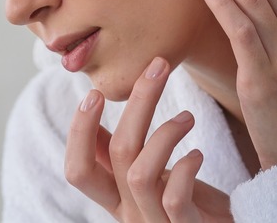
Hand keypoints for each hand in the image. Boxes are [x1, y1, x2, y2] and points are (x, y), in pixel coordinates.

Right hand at [65, 57, 231, 221]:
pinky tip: (198, 154)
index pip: (78, 170)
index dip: (79, 131)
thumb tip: (90, 105)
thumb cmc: (189, 204)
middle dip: (137, 104)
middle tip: (157, 68)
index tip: (95, 93)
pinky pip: (175, 200)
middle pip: (116, 155)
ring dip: (165, 134)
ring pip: (140, 175)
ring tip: (189, 117)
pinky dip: (185, 170)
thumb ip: (119, 152)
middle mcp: (130, 214)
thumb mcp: (150, 174)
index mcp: (116, 199)